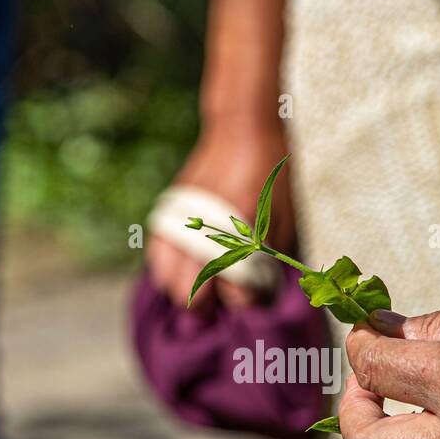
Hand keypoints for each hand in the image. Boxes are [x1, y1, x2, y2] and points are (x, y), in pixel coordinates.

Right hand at [146, 120, 292, 313]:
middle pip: (191, 297)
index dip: (247, 302)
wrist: (241, 130)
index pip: (236, 294)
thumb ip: (268, 262)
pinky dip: (169, 270)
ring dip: (185, 290)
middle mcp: (204, 229)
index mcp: (239, 232)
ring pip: (167, 282)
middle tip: (222, 303)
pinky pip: (157, 259)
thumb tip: (255, 300)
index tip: (253, 296)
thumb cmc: (270, 180)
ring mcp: (179, 222)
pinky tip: (185, 266)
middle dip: (209, 307)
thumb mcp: (282, 221)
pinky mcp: (166, 214)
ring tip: (203, 286)